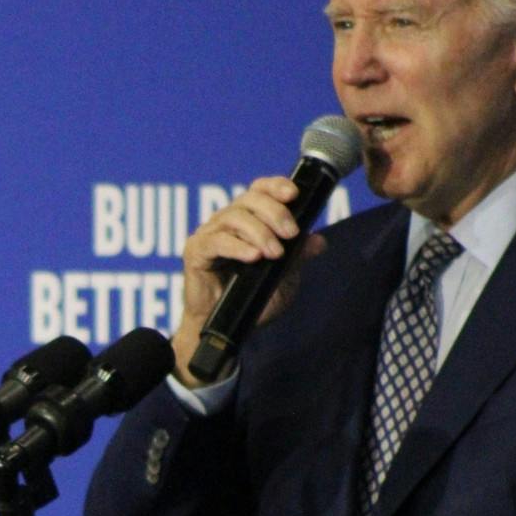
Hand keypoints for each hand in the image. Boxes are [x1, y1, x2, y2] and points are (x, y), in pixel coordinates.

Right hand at [169, 176, 324, 385]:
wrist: (229, 329)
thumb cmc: (253, 301)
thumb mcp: (284, 279)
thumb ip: (297, 258)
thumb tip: (319, 241)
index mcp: (248, 221)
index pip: (259, 190)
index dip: (275, 186)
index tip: (294, 194)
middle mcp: (227, 222)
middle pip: (249, 199)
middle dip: (274, 212)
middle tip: (291, 233)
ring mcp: (209, 234)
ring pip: (234, 217)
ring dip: (259, 232)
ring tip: (275, 253)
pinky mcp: (196, 252)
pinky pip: (216, 241)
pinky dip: (237, 247)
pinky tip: (253, 257)